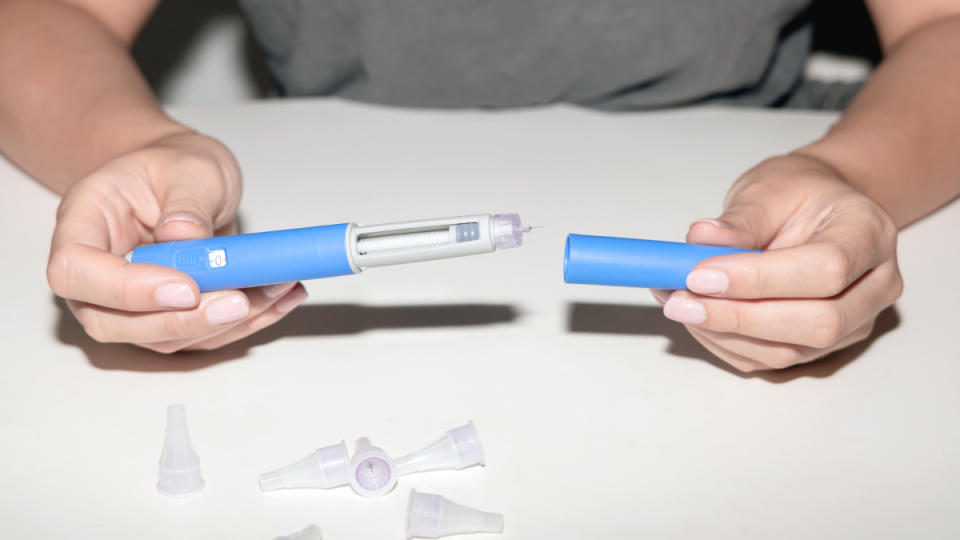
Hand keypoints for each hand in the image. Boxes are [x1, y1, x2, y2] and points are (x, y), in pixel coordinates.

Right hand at [46, 131, 307, 352]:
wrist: (184, 179)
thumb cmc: (174, 167)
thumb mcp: (189, 166)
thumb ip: (187, 201)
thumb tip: (186, 238)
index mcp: (82, 224)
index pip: (75, 271)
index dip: (125, 290)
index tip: (186, 287)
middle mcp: (96, 273)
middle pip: (113, 322)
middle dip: (183, 321)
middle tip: (239, 303)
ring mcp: (127, 303)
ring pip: (163, 338)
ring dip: (226, 324)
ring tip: (278, 288)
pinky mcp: (166, 318)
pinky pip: (200, 335)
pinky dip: (246, 324)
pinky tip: (281, 298)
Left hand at [652, 154, 902, 371]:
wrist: (817, 211)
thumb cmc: (797, 196)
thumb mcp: (768, 190)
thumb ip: (738, 220)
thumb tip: (701, 240)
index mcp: (868, 235)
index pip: (825, 269)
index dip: (758, 279)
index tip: (699, 275)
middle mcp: (873, 287)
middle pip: (816, 322)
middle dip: (737, 317)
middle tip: (680, 301)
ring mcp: (852, 324)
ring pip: (788, 351)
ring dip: (722, 333)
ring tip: (677, 303)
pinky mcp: (821, 347)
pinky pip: (768, 359)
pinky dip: (723, 342)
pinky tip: (695, 316)